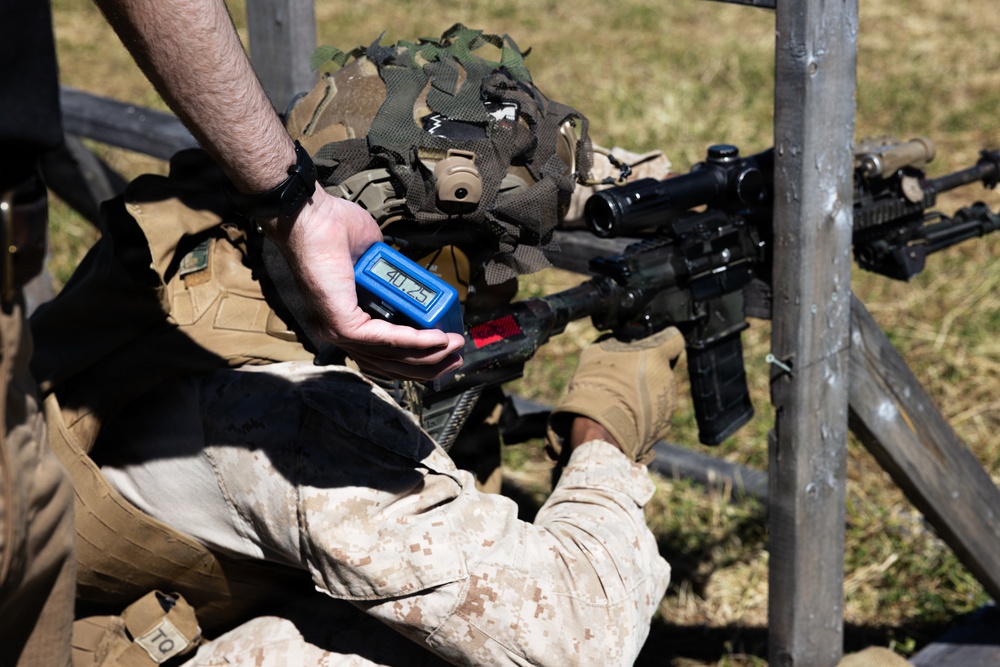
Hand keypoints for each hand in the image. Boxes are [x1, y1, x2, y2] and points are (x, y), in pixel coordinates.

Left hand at [266, 188, 464, 380]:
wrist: (312, 217)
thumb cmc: (335, 232)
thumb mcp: (376, 262)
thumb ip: (394, 279)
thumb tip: (414, 285)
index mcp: (345, 320)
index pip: (383, 355)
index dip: (418, 358)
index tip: (444, 350)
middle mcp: (339, 332)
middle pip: (390, 364)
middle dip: (429, 365)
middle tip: (455, 358)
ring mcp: (338, 331)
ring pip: (392, 355)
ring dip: (429, 353)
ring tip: (454, 347)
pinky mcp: (342, 325)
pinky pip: (385, 340)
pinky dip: (415, 341)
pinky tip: (436, 338)